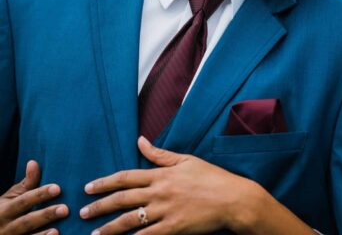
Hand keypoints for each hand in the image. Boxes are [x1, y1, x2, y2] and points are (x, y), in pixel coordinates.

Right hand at [0, 160, 67, 234]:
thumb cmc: (5, 210)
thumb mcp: (11, 197)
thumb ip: (26, 184)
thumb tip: (34, 162)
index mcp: (5, 210)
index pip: (24, 201)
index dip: (40, 194)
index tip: (57, 188)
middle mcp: (6, 226)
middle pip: (26, 221)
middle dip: (45, 215)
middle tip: (65, 209)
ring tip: (57, 230)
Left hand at [80, 137, 265, 234]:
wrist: (233, 199)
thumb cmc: (213, 178)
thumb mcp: (187, 160)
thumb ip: (160, 154)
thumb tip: (140, 141)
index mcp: (162, 174)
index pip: (126, 177)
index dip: (105, 182)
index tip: (89, 188)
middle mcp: (160, 192)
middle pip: (122, 199)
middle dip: (100, 206)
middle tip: (83, 212)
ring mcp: (165, 211)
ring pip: (129, 220)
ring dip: (109, 228)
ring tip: (94, 233)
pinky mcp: (173, 228)